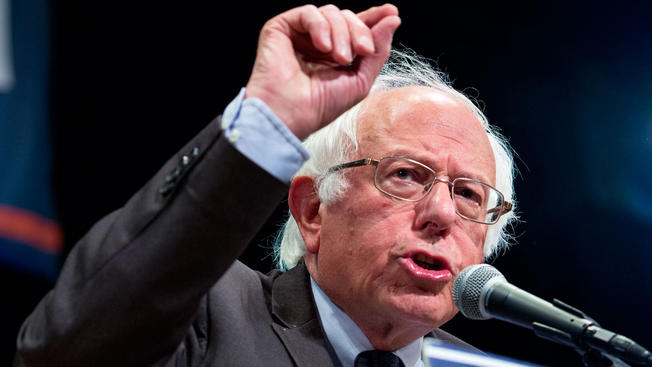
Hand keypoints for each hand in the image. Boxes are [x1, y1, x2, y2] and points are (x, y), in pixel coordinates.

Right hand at [245, 4, 400, 139]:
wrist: (291, 115)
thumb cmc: (320, 106)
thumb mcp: (361, 80)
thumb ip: (378, 50)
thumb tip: (392, 19)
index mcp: (334, 53)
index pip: (356, 27)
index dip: (373, 18)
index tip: (391, 13)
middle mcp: (316, 42)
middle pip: (347, 17)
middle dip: (360, 31)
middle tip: (363, 51)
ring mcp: (299, 35)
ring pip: (331, 13)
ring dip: (342, 33)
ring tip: (340, 58)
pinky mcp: (280, 28)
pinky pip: (308, 13)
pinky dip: (320, 26)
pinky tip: (323, 47)